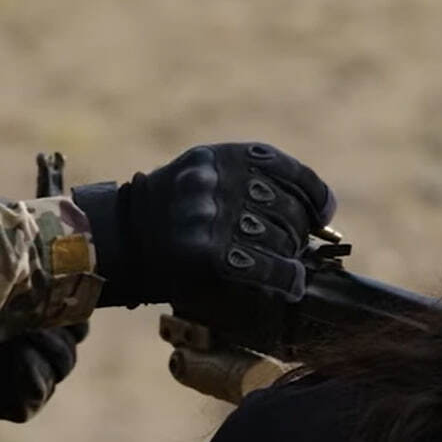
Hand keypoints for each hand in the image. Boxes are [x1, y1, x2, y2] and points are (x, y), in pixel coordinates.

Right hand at [72, 143, 335, 307]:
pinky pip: (264, 266)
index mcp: (219, 156)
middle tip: (294, 247)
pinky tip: (293, 284)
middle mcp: (217, 181)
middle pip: (285, 208)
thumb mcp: (202, 174)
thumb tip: (313, 213)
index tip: (322, 213)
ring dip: (290, 256)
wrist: (119, 241)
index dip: (312, 194)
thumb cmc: (169, 211)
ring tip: (288, 266)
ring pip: (279, 238)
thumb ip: (247, 181)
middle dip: (296, 232)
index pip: (284, 170)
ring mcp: (211, 217)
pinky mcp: (208, 254)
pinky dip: (286, 278)